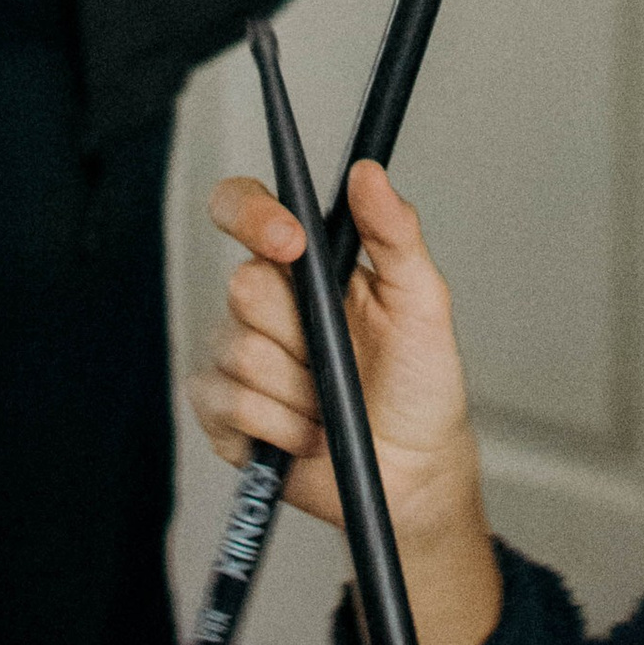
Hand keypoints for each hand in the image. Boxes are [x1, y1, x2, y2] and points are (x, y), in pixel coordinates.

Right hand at [187, 156, 502, 644]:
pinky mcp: (222, 414)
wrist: (413, 471)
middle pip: (243, 287)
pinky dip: (281, 426)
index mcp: (303, 265)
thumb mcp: (422, 301)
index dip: (254, 215)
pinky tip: (307, 432)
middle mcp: (261, 305)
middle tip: (339, 354)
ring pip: (242, 354)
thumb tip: (368, 173)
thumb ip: (396, 233)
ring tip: (331, 402)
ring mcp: (235, 359)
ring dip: (301, 389)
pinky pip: (232, 406)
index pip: (245, 209)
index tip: (292, 242)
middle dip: (302, 330)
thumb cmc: (420, 383)